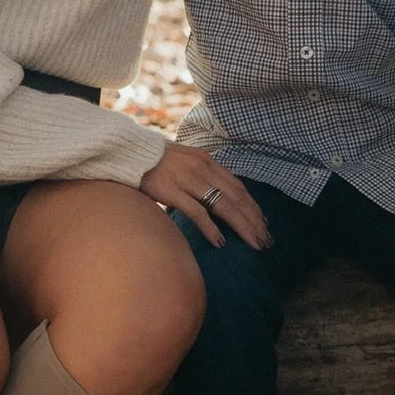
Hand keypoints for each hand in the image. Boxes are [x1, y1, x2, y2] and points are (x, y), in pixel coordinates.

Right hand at [140, 144, 271, 250]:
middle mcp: (203, 168)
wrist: (127, 150)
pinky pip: (197, 211)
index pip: (238, 187)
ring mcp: (188, 179)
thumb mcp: (185, 163)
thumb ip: (201, 177)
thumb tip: (215, 199)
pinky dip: (211, 228)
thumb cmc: (154, 161)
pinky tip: (220, 242)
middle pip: (237, 197)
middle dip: (254, 220)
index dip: (253, 206)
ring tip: (254, 243)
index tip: (264, 222)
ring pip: (224, 205)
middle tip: (266, 240)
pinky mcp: (171, 190)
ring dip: (242, 226)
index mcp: (207, 161)